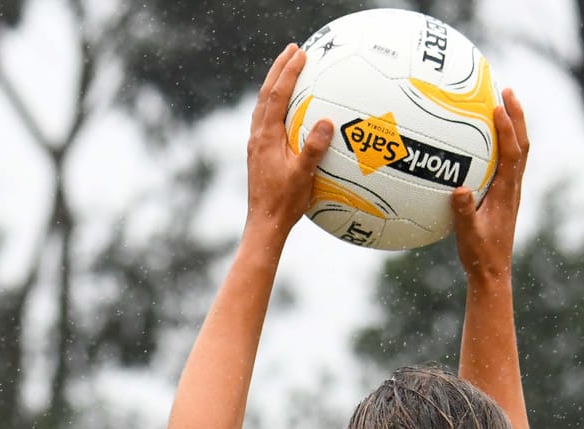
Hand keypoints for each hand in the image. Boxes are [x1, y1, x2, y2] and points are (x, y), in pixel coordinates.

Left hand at [245, 45, 333, 241]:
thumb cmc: (285, 203)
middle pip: (266, 94)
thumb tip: (327, 122)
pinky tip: (285, 107)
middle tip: (292, 50)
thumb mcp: (303, 176)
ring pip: (263, 105)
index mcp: (266, 137)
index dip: (287, 72)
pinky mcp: (259, 153)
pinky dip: (274, 104)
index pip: (276, 96)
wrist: (264, 224)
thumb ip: (313, 149)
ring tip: (287, 70)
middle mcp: (258, 136)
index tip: (299, 53)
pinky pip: (266, 119)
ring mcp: (256, 144)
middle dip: (279, 69)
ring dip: (274, 84)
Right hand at [450, 88, 527, 284]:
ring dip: (513, 127)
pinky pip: (506, 162)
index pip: (512, 154)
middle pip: (522, 145)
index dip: (508, 129)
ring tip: (501, 104)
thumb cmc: (480, 255)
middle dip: (517, 116)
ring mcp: (510, 191)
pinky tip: (486, 138)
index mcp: (506, 193)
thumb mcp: (468, 234)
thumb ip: (465, 212)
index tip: (498, 106)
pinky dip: (502, 143)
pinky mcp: (504, 196)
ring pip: (518, 152)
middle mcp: (513, 188)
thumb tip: (459, 190)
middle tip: (507, 90)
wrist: (493, 273)